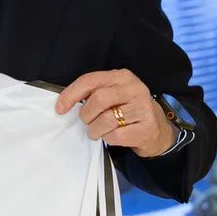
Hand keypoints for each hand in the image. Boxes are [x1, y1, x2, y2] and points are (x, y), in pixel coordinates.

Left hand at [54, 69, 175, 157]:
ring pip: (106, 120)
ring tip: (98, 131)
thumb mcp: (113, 94)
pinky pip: (117, 136)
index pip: (90, 80)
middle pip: (98, 99)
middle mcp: (134, 88)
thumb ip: (93, 93)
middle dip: (86, 115)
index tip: (59, 109)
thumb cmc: (126, 110)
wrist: (157, 129)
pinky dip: (109, 139)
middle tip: (87, 122)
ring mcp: (143, 108)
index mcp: (121, 76)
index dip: (71, 95)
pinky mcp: (147, 127)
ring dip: (95, 130)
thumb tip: (64, 104)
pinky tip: (113, 136)